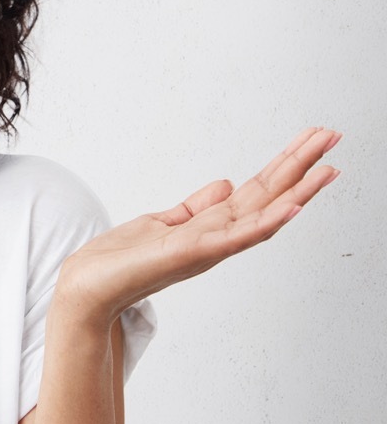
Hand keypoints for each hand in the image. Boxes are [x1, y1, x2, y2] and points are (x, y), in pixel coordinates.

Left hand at [55, 127, 341, 327]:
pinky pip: (238, 237)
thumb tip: (224, 184)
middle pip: (268, 195)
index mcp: (212, 226)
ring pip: (264, 214)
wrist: (89, 287)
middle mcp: (218, 237)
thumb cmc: (122, 260)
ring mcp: (210, 247)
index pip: (258, 191)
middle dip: (300, 166)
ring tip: (328, 166)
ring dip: (298, 190)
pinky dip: (267, 222)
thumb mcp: (164, 222)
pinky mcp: (193, 253)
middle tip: (333, 136)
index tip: (312, 140)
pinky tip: (292, 206)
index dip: (285, 166)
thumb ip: (197, 206)